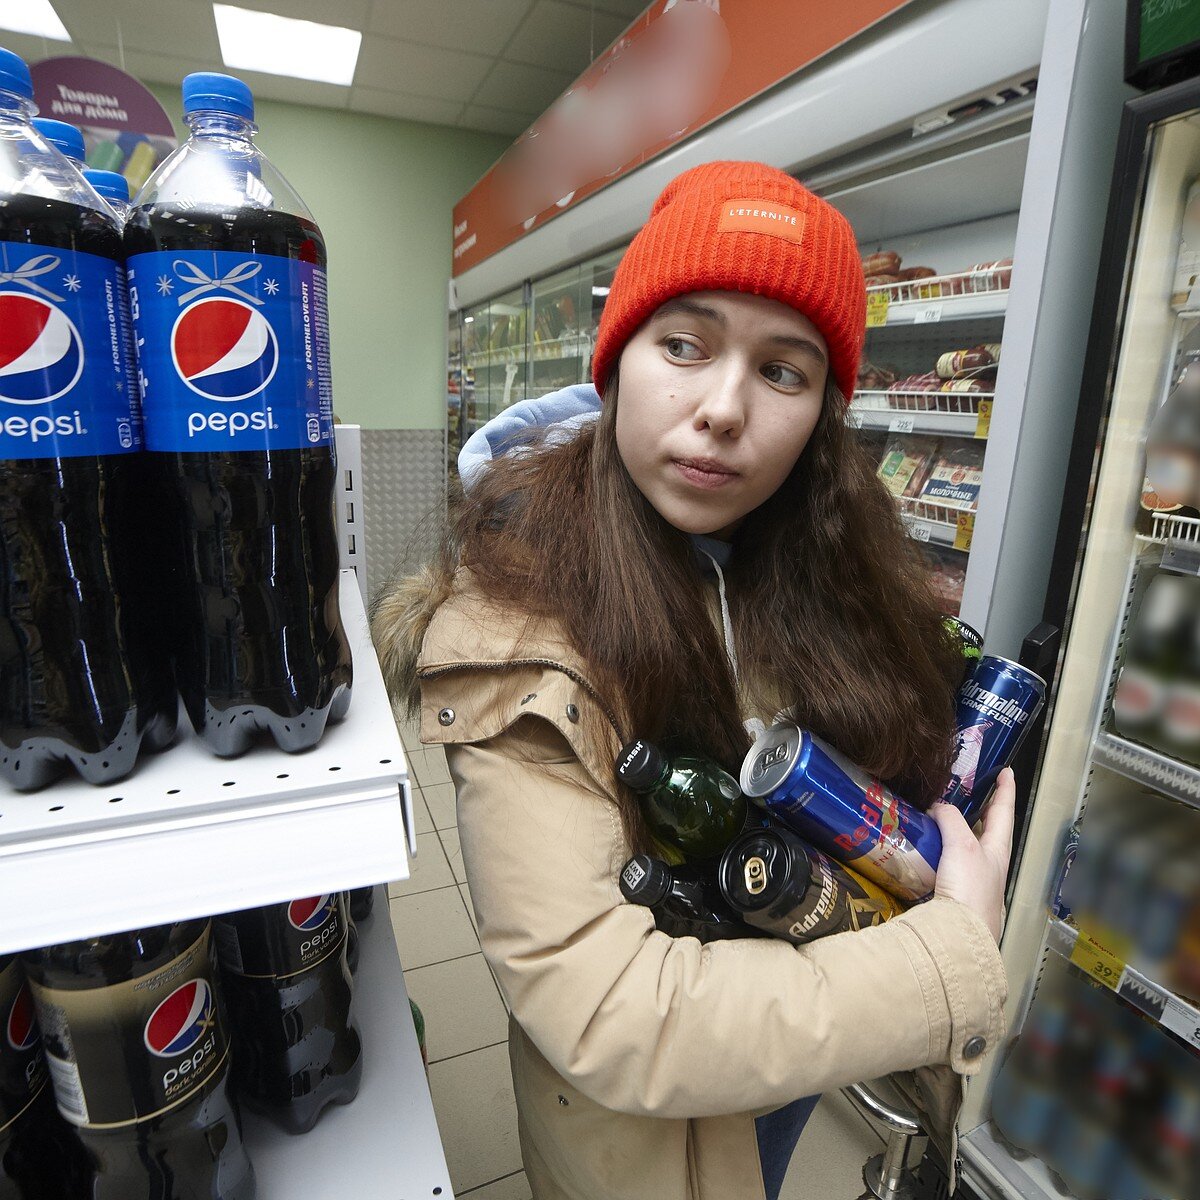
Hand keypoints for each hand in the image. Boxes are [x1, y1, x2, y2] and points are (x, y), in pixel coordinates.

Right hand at [928, 768, 1015, 942]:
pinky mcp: (956, 894)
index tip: (1006, 772)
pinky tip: (929, 852)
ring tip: (942, 819)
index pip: (1003, 812)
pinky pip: (951, 864)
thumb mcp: (962, 846)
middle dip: (984, 811)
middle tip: (973, 793)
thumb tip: (938, 808)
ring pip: (970, 848)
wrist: (960, 935)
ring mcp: (974, 881)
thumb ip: (951, 821)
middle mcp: (990, 865)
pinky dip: (943, 851)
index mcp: (997, 850)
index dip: (1004, 790)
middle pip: (990, 830)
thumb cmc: (970, 891)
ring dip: (960, 831)